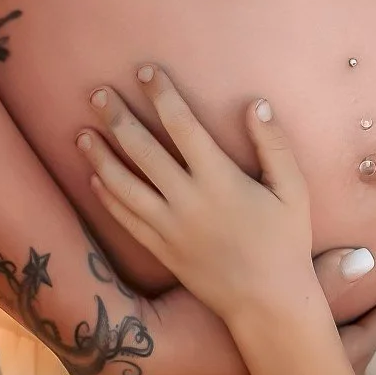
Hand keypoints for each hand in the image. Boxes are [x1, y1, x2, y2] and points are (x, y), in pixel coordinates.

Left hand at [78, 66, 327, 329]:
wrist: (267, 302)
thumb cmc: (285, 242)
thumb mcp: (293, 191)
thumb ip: (274, 145)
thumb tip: (255, 104)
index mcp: (219, 180)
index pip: (182, 125)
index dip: (161, 95)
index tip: (145, 72)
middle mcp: (186, 201)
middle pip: (141, 149)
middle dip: (117, 117)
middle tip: (98, 93)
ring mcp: (168, 227)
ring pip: (121, 184)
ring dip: (99, 156)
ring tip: (82, 133)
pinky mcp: (159, 249)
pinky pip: (123, 218)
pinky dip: (106, 195)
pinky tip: (94, 177)